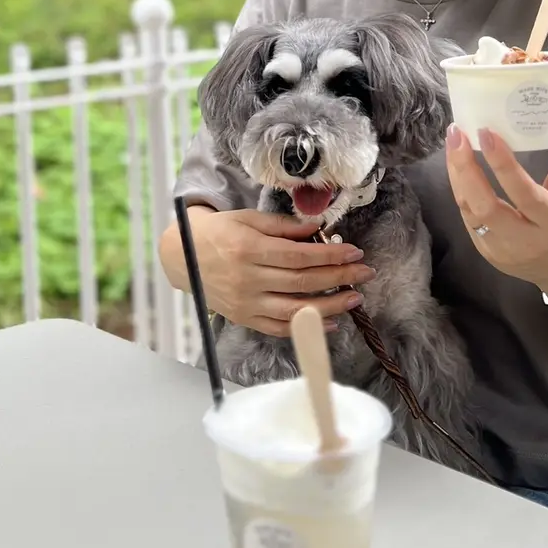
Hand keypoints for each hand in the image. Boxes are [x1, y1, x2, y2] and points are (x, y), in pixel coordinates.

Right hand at [162, 206, 375, 336]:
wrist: (183, 257)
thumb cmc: (219, 232)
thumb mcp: (248, 219)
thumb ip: (283, 226)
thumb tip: (318, 229)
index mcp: (250, 250)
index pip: (299, 256)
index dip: (330, 255)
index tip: (354, 252)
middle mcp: (248, 280)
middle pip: (303, 282)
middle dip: (339, 278)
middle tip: (364, 273)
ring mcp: (246, 303)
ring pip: (295, 309)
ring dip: (330, 306)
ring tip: (354, 299)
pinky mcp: (244, 319)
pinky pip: (279, 328)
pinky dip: (305, 327)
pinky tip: (328, 323)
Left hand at [444, 95, 547, 310]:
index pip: (525, 194)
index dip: (503, 165)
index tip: (485, 132)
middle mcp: (528, 241)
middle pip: (487, 207)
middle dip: (466, 169)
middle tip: (456, 133)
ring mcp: (503, 252)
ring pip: (471, 212)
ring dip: (457, 176)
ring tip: (453, 142)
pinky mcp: (487, 254)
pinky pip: (467, 219)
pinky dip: (461, 191)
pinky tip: (457, 165)